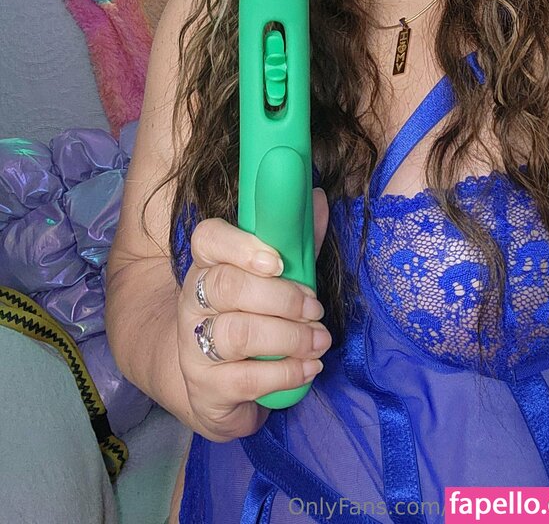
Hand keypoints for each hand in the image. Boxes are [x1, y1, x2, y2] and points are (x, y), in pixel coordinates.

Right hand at [177, 187, 330, 441]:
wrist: (216, 385)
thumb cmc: (253, 318)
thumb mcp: (275, 279)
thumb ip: (295, 242)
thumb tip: (316, 197)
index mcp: (208, 265)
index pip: (207, 239)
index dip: (241, 246)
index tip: (277, 261)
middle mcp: (193, 301)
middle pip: (227, 286)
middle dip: (282, 297)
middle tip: (316, 309)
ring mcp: (193, 345)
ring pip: (238, 333)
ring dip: (289, 336)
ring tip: (320, 341)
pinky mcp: (205, 387)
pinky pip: (246, 378)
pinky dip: (286, 373)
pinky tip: (310, 368)